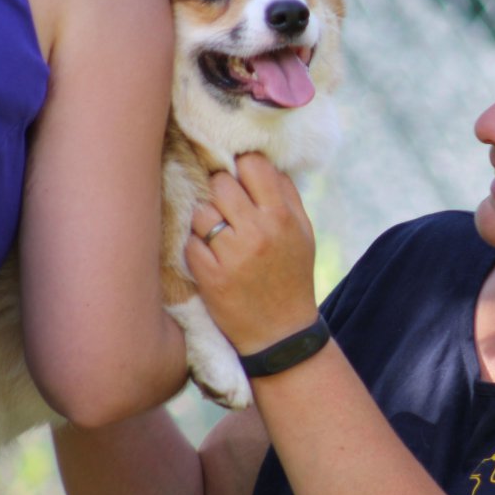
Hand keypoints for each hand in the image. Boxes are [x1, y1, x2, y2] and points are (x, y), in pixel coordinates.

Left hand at [184, 153, 320, 354]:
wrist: (281, 332)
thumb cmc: (292, 275)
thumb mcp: (304, 233)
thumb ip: (287, 195)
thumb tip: (262, 162)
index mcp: (282, 217)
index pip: (253, 165)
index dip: (244, 168)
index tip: (242, 178)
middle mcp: (257, 232)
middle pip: (221, 183)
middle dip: (222, 193)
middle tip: (227, 208)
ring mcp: (232, 255)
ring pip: (201, 211)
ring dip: (206, 220)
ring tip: (218, 234)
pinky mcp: (210, 276)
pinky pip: (191, 242)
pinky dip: (197, 247)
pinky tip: (211, 256)